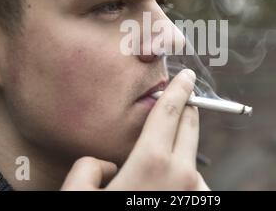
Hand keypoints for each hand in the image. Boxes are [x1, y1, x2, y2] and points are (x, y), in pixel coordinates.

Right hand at [61, 69, 209, 190]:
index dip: (179, 89)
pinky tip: (168, 189)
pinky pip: (196, 186)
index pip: (170, 111)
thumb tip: (108, 164)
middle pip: (190, 126)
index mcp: (151, 162)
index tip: (186, 76)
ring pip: (193, 159)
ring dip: (183, 152)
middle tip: (183, 101)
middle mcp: (181, 174)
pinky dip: (186, 180)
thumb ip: (89, 166)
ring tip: (164, 163)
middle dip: (187, 110)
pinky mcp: (199, 208)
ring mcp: (194, 195)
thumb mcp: (76, 193)